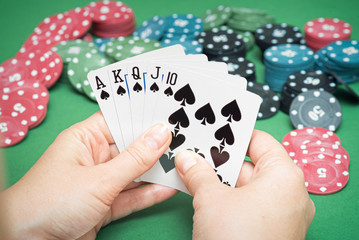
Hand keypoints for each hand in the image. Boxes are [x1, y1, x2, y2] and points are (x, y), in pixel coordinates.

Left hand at [1, 111, 176, 239]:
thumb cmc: (51, 202)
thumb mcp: (99, 178)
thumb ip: (134, 159)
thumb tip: (161, 134)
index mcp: (85, 139)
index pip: (120, 119)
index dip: (144, 115)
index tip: (170, 111)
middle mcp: (94, 157)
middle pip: (131, 147)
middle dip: (156, 145)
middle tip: (185, 137)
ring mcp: (100, 182)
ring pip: (134, 172)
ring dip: (157, 171)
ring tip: (184, 162)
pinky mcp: (105, 205)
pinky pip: (132, 196)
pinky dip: (150, 193)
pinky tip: (170, 187)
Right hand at [175, 130, 314, 239]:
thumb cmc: (237, 239)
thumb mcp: (211, 199)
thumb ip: (198, 173)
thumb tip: (186, 158)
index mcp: (284, 176)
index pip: (259, 141)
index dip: (234, 133)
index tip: (213, 128)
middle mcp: (289, 194)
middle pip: (250, 165)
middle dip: (220, 160)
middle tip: (195, 150)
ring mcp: (282, 215)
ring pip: (247, 187)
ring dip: (220, 180)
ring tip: (193, 170)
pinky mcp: (271, 232)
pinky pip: (249, 206)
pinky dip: (228, 198)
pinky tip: (204, 193)